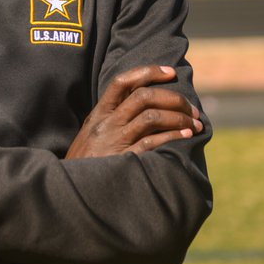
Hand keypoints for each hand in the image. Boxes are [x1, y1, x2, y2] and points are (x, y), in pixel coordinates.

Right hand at [65, 65, 202, 159]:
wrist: (69, 191)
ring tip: (195, 123)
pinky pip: (152, 142)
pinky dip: (173, 136)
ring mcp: (114, 141)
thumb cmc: (85, 163)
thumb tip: (143, 107)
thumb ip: (111, 120)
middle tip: (192, 108)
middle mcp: (106, 124)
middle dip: (173, 98)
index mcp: (99, 114)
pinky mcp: (123, 160)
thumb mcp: (91, 134)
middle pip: (143, 97)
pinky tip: (186, 137)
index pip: (121, 82)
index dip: (148, 72)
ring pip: (151, 117)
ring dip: (178, 117)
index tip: (170, 72)